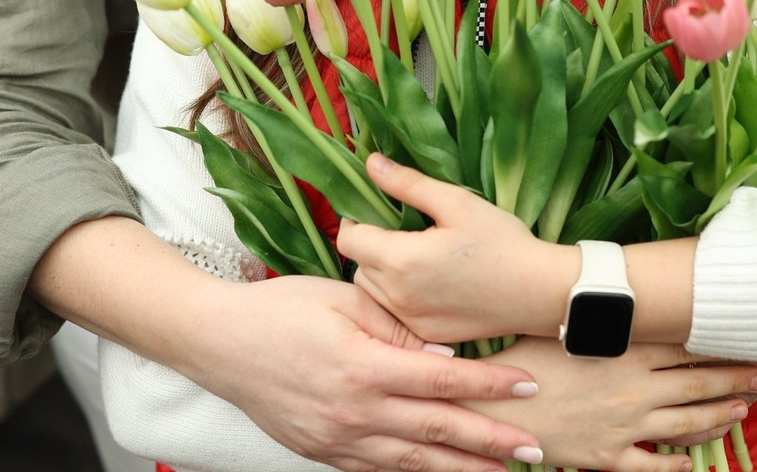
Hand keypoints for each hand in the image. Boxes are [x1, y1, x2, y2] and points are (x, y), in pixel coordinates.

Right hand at [182, 272, 544, 471]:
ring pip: (412, 463)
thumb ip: (398, 329)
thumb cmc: (285, 309)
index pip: (443, 380)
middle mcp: (355, 412)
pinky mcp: (322, 453)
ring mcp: (337, 441)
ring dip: (461, 471)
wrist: (220, 344)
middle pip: (437, 433)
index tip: (528, 386)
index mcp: (364, 367)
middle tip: (537, 450)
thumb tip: (445, 353)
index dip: (489, 385)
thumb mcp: (345, 302)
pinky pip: (377, 471)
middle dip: (491, 443)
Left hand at [337, 153, 574, 343]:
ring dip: (382, 272)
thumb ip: (408, 184)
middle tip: (403, 229)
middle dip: (371, 245)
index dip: (356, 219)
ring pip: (373, 292)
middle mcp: (397, 297)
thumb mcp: (456, 203)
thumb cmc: (500, 241)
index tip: (377, 209)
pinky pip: (394, 313)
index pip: (348, 239)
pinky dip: (400, 296)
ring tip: (417, 255)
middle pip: (358, 265)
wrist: (537, 292)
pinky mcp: (424, 336)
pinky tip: (430, 282)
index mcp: (401, 260)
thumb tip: (369, 163)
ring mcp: (410, 322)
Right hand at [465, 336, 756, 471]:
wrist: (498, 405)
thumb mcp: (569, 325)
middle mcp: (634, 389)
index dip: (718, 349)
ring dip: (718, 417)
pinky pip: (654, 467)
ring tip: (742, 410)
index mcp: (626, 352)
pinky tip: (697, 464)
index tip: (745, 343)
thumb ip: (604, 316)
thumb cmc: (528, 358)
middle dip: (734, 380)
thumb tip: (626, 295)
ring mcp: (625, 426)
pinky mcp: (609, 458)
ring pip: (685, 425)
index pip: (686, 349)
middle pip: (696, 385)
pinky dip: (678, 467)